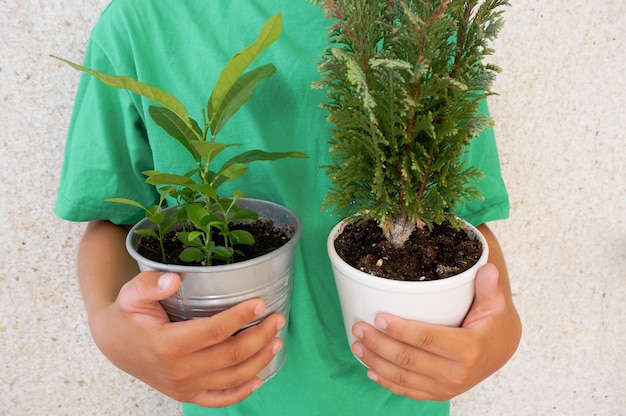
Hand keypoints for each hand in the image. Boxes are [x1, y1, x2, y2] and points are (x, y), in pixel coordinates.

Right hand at [88, 271, 284, 407]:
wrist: (114, 345)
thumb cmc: (128, 315)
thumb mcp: (132, 293)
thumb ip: (151, 284)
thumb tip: (174, 279)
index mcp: (168, 344)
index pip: (215, 331)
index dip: (241, 317)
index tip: (260, 303)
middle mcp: (179, 370)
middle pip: (231, 355)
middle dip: (260, 336)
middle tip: (277, 319)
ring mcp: (184, 386)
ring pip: (232, 377)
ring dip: (260, 360)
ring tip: (277, 341)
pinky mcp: (187, 394)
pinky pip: (220, 399)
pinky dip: (242, 391)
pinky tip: (259, 378)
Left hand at [351, 263, 521, 401]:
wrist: (502, 351)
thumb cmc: (493, 323)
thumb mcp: (495, 303)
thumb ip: (488, 286)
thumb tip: (487, 267)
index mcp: (468, 348)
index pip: (426, 339)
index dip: (400, 329)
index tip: (378, 317)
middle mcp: (456, 373)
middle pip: (408, 359)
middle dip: (378, 344)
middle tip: (358, 328)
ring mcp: (446, 387)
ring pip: (403, 377)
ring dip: (375, 362)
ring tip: (356, 345)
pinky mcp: (438, 394)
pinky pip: (408, 391)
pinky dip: (387, 382)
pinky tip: (370, 369)